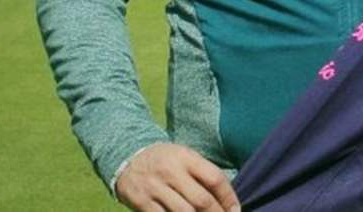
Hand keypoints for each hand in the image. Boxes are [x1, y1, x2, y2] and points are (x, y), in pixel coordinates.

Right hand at [115, 143, 239, 211]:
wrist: (127, 157)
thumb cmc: (165, 160)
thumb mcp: (185, 157)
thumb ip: (202, 174)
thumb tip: (226, 200)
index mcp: (186, 158)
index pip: (214, 179)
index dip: (229, 198)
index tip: (236, 210)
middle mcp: (171, 172)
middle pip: (201, 200)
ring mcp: (155, 188)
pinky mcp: (141, 202)